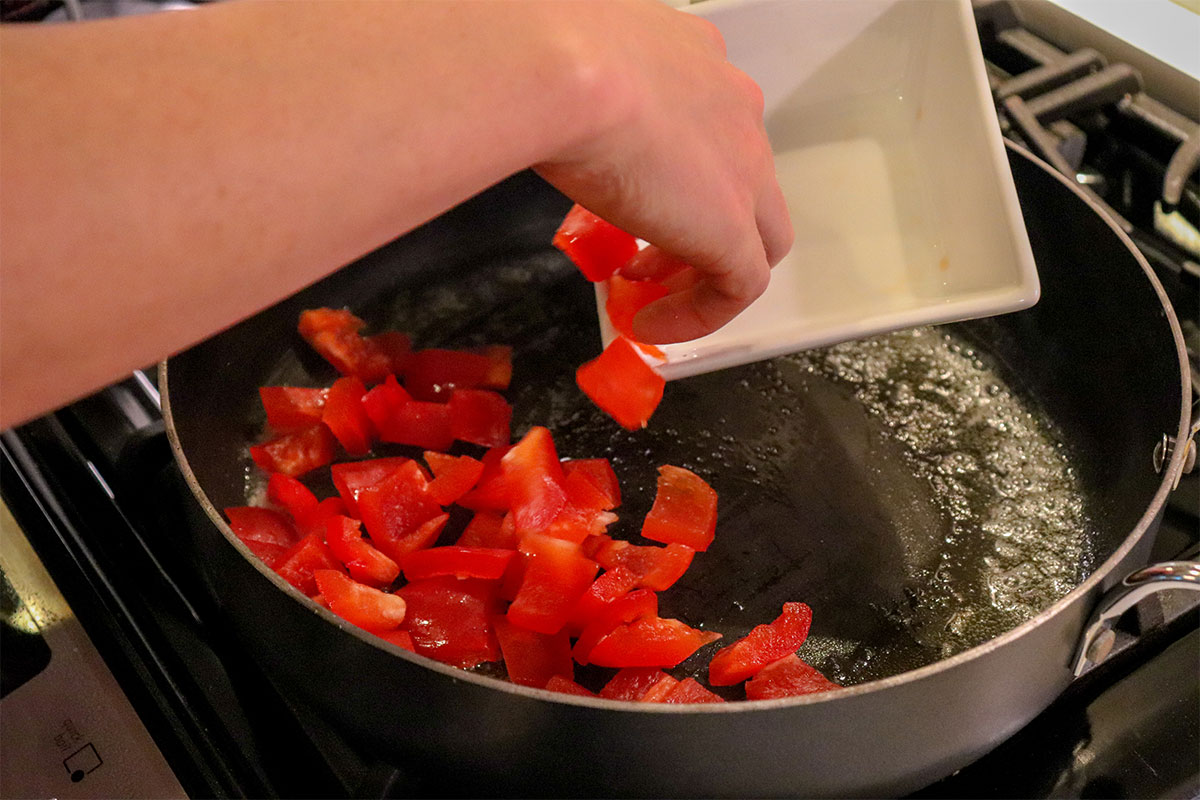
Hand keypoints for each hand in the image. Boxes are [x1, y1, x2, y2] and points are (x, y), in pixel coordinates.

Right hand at [532, 0, 792, 343]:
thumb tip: (548, 119)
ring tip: (647, 298)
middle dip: (695, 228)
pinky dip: (699, 314)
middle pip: (741, 184)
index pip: (707, 126)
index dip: (674, 175)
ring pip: (754, 235)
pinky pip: (738, 287)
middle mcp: (733, 108)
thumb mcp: (570, 69)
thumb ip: (581, 97)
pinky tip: (651, 324)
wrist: (564, 70)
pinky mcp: (732, 226)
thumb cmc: (549, 58)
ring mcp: (744, 168)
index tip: (629, 201)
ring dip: (700, 272)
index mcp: (697, 61)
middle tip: (644, 260)